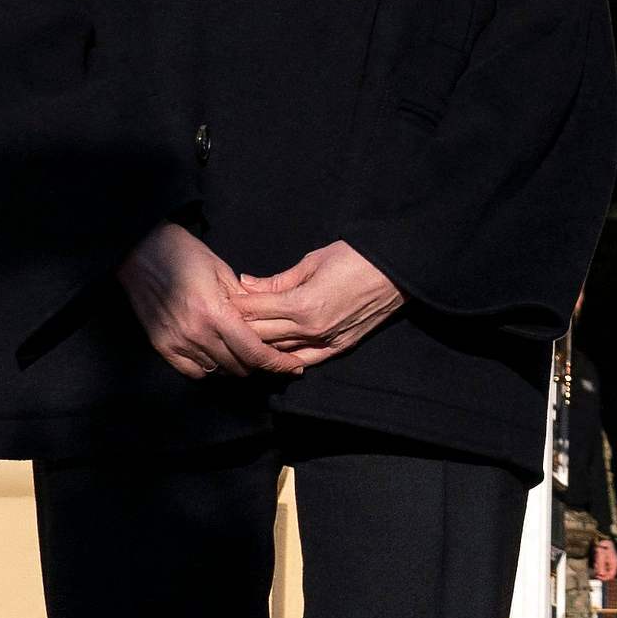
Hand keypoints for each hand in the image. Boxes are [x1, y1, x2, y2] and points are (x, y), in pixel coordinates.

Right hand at [121, 225, 286, 380]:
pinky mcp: (162, 346)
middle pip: (238, 366)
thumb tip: (265, 324)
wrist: (141, 251)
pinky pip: (194, 371)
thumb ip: (245, 303)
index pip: (254, 352)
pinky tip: (216, 355)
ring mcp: (177, 342)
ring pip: (218, 371)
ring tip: (241, 352)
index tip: (293, 367)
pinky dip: (209, 367)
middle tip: (267, 353)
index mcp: (216, 313)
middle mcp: (196, 333)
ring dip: (234, 365)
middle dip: (258, 362)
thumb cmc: (184, 255)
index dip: (277, 363)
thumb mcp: (223, 272)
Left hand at [238, 240, 403, 367]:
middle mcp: (311, 329)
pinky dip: (288, 358)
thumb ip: (278, 280)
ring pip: (280, 351)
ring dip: (260, 344)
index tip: (220, 300)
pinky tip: (274, 356)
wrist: (396, 272)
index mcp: (302, 304)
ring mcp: (326, 342)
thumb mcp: (313, 261)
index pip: (255, 311)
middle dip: (241, 327)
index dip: (235, 306)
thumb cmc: (356, 258)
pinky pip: (306, 359)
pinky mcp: (340, 347)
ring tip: (243, 336)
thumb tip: (247, 284)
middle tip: (224, 320)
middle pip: (262, 335)